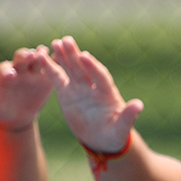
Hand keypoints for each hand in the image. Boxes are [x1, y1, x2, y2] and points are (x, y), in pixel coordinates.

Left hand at [0, 45, 63, 131]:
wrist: (15, 115)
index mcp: (4, 73)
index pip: (4, 68)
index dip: (7, 70)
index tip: (11, 75)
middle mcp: (19, 68)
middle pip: (22, 58)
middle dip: (26, 56)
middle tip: (31, 55)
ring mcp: (33, 71)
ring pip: (38, 60)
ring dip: (42, 55)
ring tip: (46, 53)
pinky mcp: (46, 78)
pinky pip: (53, 69)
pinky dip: (58, 64)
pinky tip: (65, 62)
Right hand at [48, 36, 143, 151]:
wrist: (101, 139)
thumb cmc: (114, 134)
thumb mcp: (121, 129)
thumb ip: (128, 116)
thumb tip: (139, 104)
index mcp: (107, 93)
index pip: (100, 77)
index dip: (93, 67)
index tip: (85, 56)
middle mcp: (93, 87)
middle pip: (84, 68)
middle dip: (75, 55)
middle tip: (67, 40)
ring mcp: (80, 88)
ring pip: (71, 69)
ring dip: (63, 56)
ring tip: (55, 43)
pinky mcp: (67, 92)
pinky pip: (58, 78)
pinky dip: (50, 68)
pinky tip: (41, 56)